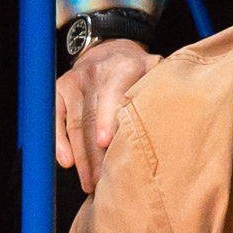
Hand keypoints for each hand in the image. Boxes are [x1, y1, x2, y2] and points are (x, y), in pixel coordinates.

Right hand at [54, 36, 159, 192]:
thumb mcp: (154, 68)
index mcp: (123, 69)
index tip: (106, 143)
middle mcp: (95, 74)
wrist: (109, 49)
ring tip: (89, 182)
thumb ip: (161, 84)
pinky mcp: (59, 90)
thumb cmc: (137, 69)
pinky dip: (59, 141)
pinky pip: (56, 119)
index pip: (113, 96)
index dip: (108, 119)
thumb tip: (176, 108)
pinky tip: (65, 161)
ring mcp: (74, 82)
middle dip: (95, 154)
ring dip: (81, 157)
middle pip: (92, 119)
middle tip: (101, 182)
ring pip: (75, 125)